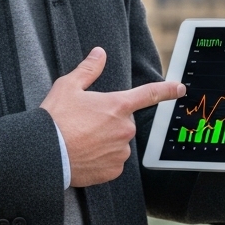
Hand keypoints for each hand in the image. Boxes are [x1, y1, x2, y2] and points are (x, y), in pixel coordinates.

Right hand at [40, 47, 184, 186]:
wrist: (45, 153)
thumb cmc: (55, 118)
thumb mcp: (68, 86)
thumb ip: (88, 69)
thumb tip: (100, 53)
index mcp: (117, 105)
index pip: (148, 94)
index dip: (167, 90)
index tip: (180, 88)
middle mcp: (124, 129)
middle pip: (124, 121)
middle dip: (109, 121)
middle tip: (85, 123)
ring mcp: (120, 151)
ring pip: (118, 143)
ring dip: (106, 141)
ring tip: (81, 140)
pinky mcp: (113, 170)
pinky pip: (112, 162)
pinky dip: (101, 159)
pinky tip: (84, 155)